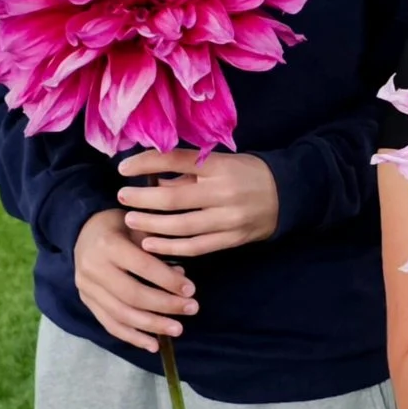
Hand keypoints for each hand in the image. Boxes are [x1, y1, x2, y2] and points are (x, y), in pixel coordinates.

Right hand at [73, 209, 196, 352]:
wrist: (82, 230)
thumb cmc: (119, 226)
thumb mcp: (138, 226)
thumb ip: (158, 249)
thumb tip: (180, 276)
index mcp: (107, 244)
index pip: (142, 267)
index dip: (168, 281)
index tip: (191, 290)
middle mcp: (93, 268)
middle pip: (132, 295)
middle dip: (165, 305)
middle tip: (191, 309)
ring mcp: (86, 288)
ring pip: (121, 314)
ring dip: (152, 325)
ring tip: (177, 329)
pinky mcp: (86, 301)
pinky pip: (110, 324)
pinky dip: (132, 337)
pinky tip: (153, 344)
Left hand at [116, 149, 278, 257]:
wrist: (286, 194)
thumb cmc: (244, 174)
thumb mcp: (220, 162)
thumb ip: (187, 173)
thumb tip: (152, 181)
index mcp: (218, 165)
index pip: (175, 161)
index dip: (145, 163)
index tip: (122, 168)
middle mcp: (222, 191)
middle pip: (173, 198)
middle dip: (141, 199)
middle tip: (121, 197)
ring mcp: (227, 218)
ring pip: (180, 226)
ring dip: (150, 225)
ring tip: (130, 220)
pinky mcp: (231, 239)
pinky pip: (195, 247)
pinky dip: (170, 247)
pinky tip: (149, 244)